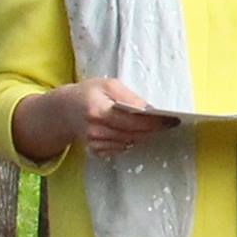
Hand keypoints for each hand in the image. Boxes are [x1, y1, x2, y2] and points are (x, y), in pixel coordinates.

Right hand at [38, 77, 176, 160]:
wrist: (64, 110)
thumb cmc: (89, 93)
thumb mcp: (108, 85)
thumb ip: (129, 97)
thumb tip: (149, 110)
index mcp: (98, 110)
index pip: (132, 120)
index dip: (154, 122)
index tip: (172, 120)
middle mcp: (95, 130)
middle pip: (134, 134)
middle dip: (153, 129)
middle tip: (169, 123)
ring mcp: (94, 143)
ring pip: (129, 143)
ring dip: (142, 135)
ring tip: (151, 125)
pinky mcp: (95, 151)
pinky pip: (121, 149)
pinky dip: (129, 141)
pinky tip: (131, 132)